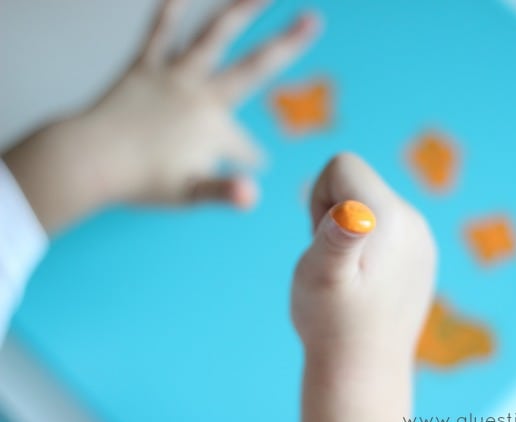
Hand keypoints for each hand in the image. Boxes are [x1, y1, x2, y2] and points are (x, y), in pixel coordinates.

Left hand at [4, 0, 319, 231]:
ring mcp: (172, 74)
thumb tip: (254, 197)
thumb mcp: (189, 193)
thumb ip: (224, 192)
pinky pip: (160, 32)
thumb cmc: (140, 181)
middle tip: (314, 18)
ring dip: (242, 9)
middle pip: (253, 63)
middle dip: (288, 43)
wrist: (88, 159)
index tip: (254, 164)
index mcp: (213, 124)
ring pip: (213, 34)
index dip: (250, 157)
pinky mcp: (144, 66)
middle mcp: (199, 92)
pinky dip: (170, 10)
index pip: (244, 144)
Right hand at [291, 153, 435, 421]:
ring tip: (351, 276)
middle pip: (356, 181)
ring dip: (352, 230)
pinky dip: (370, 244)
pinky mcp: (423, 255)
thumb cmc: (331, 324)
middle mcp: (415, 221)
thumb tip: (352, 211)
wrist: (365, 371)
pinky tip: (368, 284)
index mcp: (390, 217)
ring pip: (370, 203)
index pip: (343, 165)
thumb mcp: (320, 278)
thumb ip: (335, 238)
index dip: (319, 198)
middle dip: (334, 212)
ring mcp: (423, 239)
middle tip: (336, 263)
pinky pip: (387, 226)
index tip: (324, 238)